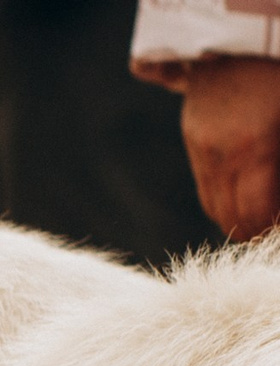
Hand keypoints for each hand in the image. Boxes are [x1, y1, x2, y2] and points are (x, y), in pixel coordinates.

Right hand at [181, 55, 279, 240]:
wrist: (247, 35)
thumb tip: (277, 210)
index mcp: (254, 150)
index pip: (254, 214)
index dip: (268, 228)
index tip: (276, 228)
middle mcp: (220, 154)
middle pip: (228, 215)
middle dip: (251, 226)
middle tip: (269, 222)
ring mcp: (202, 146)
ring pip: (212, 203)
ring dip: (234, 213)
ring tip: (258, 210)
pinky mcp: (194, 137)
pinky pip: (205, 182)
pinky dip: (222, 193)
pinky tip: (241, 188)